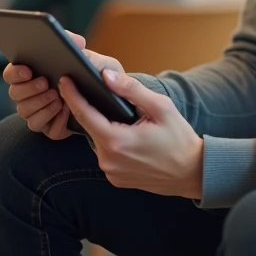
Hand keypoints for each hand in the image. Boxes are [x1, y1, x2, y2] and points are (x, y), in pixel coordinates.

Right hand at [3, 31, 126, 139]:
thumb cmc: (97, 74)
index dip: (15, 72)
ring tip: (58, 97)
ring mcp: (39, 112)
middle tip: (46, 83)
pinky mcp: (52, 128)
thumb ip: (81, 46)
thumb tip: (76, 42)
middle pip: (14, 94)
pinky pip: (45, 128)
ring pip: (25, 112)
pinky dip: (55, 120)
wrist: (112, 100)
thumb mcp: (93, 57)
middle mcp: (31, 94)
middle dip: (28, 89)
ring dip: (40, 104)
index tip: (28, 70)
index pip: (11, 73)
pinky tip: (66, 111)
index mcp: (34, 73)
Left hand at [59, 70, 203, 198]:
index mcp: (116, 141)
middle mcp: (108, 160)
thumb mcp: (160, 107)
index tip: (64, 80)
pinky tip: (125, 135)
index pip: (85, 114)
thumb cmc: (179, 139)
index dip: (72, 95)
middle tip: (96, 92)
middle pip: (91, 127)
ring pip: (98, 141)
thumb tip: (106, 76)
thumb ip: (131, 90)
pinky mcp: (115, 179)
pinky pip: (106, 154)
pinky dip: (111, 142)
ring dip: (103, 126)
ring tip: (119, 116)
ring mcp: (110, 172)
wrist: (192, 173)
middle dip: (91, 109)